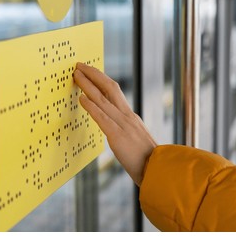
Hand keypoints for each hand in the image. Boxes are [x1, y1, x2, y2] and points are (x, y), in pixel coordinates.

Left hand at [73, 62, 156, 185]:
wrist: (160, 170)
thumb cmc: (147, 160)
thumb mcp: (135, 139)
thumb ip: (125, 130)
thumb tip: (112, 126)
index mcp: (131, 116)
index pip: (115, 92)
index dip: (101, 79)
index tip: (91, 72)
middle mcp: (127, 116)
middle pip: (109, 87)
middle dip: (94, 74)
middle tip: (80, 65)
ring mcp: (123, 124)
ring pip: (103, 99)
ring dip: (87, 85)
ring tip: (76, 75)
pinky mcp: (118, 136)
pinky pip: (102, 117)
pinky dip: (91, 106)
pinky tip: (81, 98)